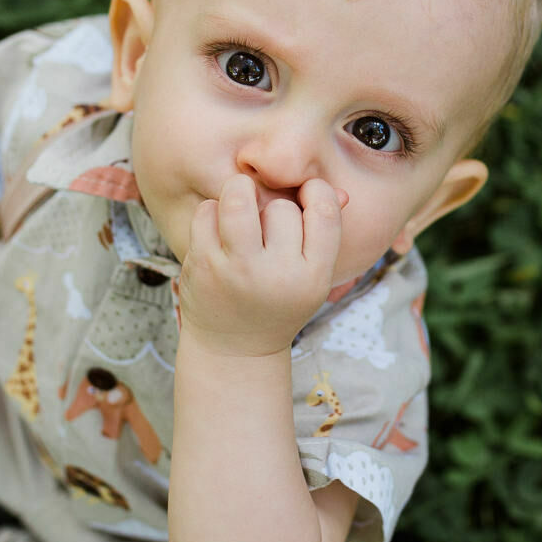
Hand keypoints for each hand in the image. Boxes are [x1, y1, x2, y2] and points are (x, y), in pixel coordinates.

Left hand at [175, 174, 345, 357]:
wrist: (231, 350)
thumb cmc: (276, 303)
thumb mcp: (311, 280)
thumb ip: (324, 235)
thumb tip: (338, 191)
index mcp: (313, 278)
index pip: (324, 212)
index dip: (316, 192)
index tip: (304, 197)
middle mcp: (277, 275)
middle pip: (282, 207)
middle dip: (273, 206)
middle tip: (266, 224)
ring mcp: (237, 271)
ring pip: (239, 200)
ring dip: (239, 193)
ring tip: (240, 203)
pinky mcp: (203, 266)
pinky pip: (206, 212)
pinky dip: (211, 212)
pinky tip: (217, 228)